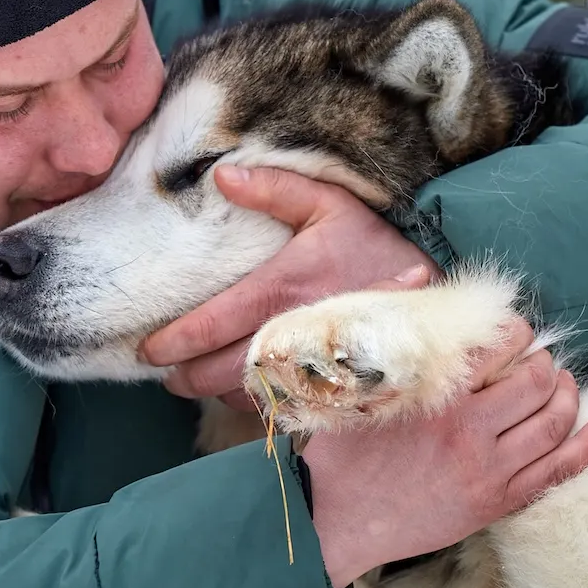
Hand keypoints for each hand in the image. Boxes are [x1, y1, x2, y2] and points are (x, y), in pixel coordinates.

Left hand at [140, 165, 437, 408]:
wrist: (438, 298)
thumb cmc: (380, 246)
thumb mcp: (332, 205)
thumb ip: (276, 187)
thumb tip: (221, 176)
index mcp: (280, 291)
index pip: (208, 326)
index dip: (171, 344)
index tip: (148, 349)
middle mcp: (288, 336)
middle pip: (215, 372)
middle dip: (183, 377)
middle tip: (166, 374)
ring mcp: (308, 371)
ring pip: (243, 396)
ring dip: (215, 394)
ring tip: (198, 382)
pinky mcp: (329, 393)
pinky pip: (278, 410)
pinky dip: (255, 406)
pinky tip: (246, 392)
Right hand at [301, 321, 587, 587]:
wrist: (333, 524)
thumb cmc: (338, 452)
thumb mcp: (351, 378)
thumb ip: (381, 318)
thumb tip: (420, 274)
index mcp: (437, 395)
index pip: (501, 345)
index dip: (515, 331)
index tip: (510, 332)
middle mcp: (470, 431)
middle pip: (539, 382)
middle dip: (544, 363)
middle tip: (534, 361)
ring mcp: (489, 471)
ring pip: (556, 423)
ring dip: (568, 395)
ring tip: (559, 385)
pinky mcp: (497, 504)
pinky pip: (560, 472)